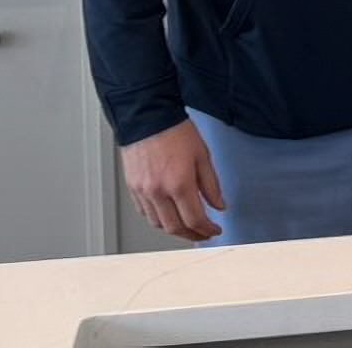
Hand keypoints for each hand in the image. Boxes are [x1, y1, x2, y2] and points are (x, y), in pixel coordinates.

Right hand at [122, 120, 224, 240]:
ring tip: (186, 225)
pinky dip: (158, 218)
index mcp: (179, 184)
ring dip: (174, 229)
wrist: (147, 116)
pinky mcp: (133, 187)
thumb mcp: (202, 155)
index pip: (195, 219)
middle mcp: (159, 192)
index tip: (214, 230)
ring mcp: (143, 191)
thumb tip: (219, 205)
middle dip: (192, 235)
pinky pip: (145, 213)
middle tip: (203, 234)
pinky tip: (168, 213)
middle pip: (175, 228)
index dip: (207, 230)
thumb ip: (211, 185)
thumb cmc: (174, 131)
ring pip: (158, 224)